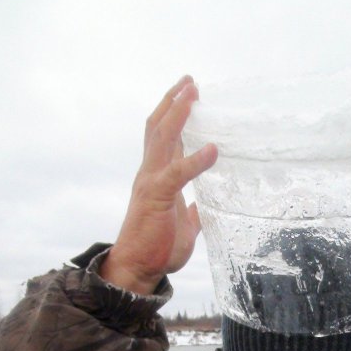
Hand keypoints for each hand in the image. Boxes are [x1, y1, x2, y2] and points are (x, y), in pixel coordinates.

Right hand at [100, 76, 217, 294]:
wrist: (137, 269)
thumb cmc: (157, 249)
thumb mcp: (185, 228)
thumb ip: (193, 214)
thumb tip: (203, 207)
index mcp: (157, 178)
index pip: (165, 138)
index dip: (176, 115)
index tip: (190, 95)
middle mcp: (150, 173)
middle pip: (158, 126)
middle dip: (175, 102)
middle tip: (191, 81)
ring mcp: (151, 182)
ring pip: (162, 137)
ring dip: (178, 113)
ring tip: (193, 92)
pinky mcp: (156, 196)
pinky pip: (177, 173)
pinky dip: (196, 160)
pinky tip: (213, 150)